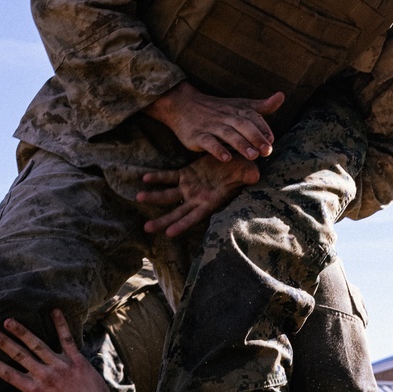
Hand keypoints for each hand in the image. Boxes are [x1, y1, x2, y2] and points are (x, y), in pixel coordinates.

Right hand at [0, 309, 115, 391]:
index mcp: (35, 391)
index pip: (8, 375)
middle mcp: (45, 375)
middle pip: (19, 355)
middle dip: (2, 342)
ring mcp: (61, 365)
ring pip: (38, 344)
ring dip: (22, 331)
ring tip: (9, 320)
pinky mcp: (76, 360)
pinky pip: (66, 339)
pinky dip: (60, 324)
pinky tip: (54, 310)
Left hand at [137, 152, 260, 236]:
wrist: (236, 158)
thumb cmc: (245, 168)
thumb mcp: (247, 171)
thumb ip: (248, 176)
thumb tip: (254, 176)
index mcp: (211, 202)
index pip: (194, 217)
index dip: (182, 225)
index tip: (169, 233)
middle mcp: (197, 198)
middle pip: (177, 212)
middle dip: (162, 221)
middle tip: (146, 228)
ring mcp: (190, 187)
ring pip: (169, 195)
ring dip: (154, 197)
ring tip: (138, 197)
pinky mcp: (186, 174)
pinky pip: (169, 177)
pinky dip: (158, 178)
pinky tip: (145, 178)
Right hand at [145, 81, 284, 161]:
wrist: (183, 105)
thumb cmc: (216, 108)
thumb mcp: (239, 105)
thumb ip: (261, 106)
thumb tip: (281, 96)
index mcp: (237, 110)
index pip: (253, 117)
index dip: (262, 128)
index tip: (271, 140)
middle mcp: (225, 117)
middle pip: (242, 125)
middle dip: (255, 137)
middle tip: (267, 151)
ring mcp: (210, 126)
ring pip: (227, 134)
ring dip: (240, 144)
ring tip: (252, 156)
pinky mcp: (197, 136)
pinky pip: (208, 143)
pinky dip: (217, 149)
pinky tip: (226, 158)